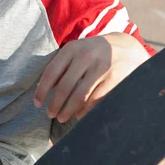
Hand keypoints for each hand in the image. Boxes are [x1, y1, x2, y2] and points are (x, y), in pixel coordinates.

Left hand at [33, 33, 149, 123]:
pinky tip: (79, 115)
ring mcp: (101, 67)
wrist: (126, 46)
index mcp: (72, 49)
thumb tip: (41, 88)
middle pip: (64, 87)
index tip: (37, 104)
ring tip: (62, 118)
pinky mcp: (115, 78)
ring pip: (80, 96)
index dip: (42, 90)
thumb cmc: (93, 52)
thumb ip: (60, 67)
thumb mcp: (76, 52)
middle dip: (55, 104)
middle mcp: (86, 56)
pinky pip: (96, 100)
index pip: (51, 72)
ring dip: (68, 110)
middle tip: (50, 115)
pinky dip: (85, 111)